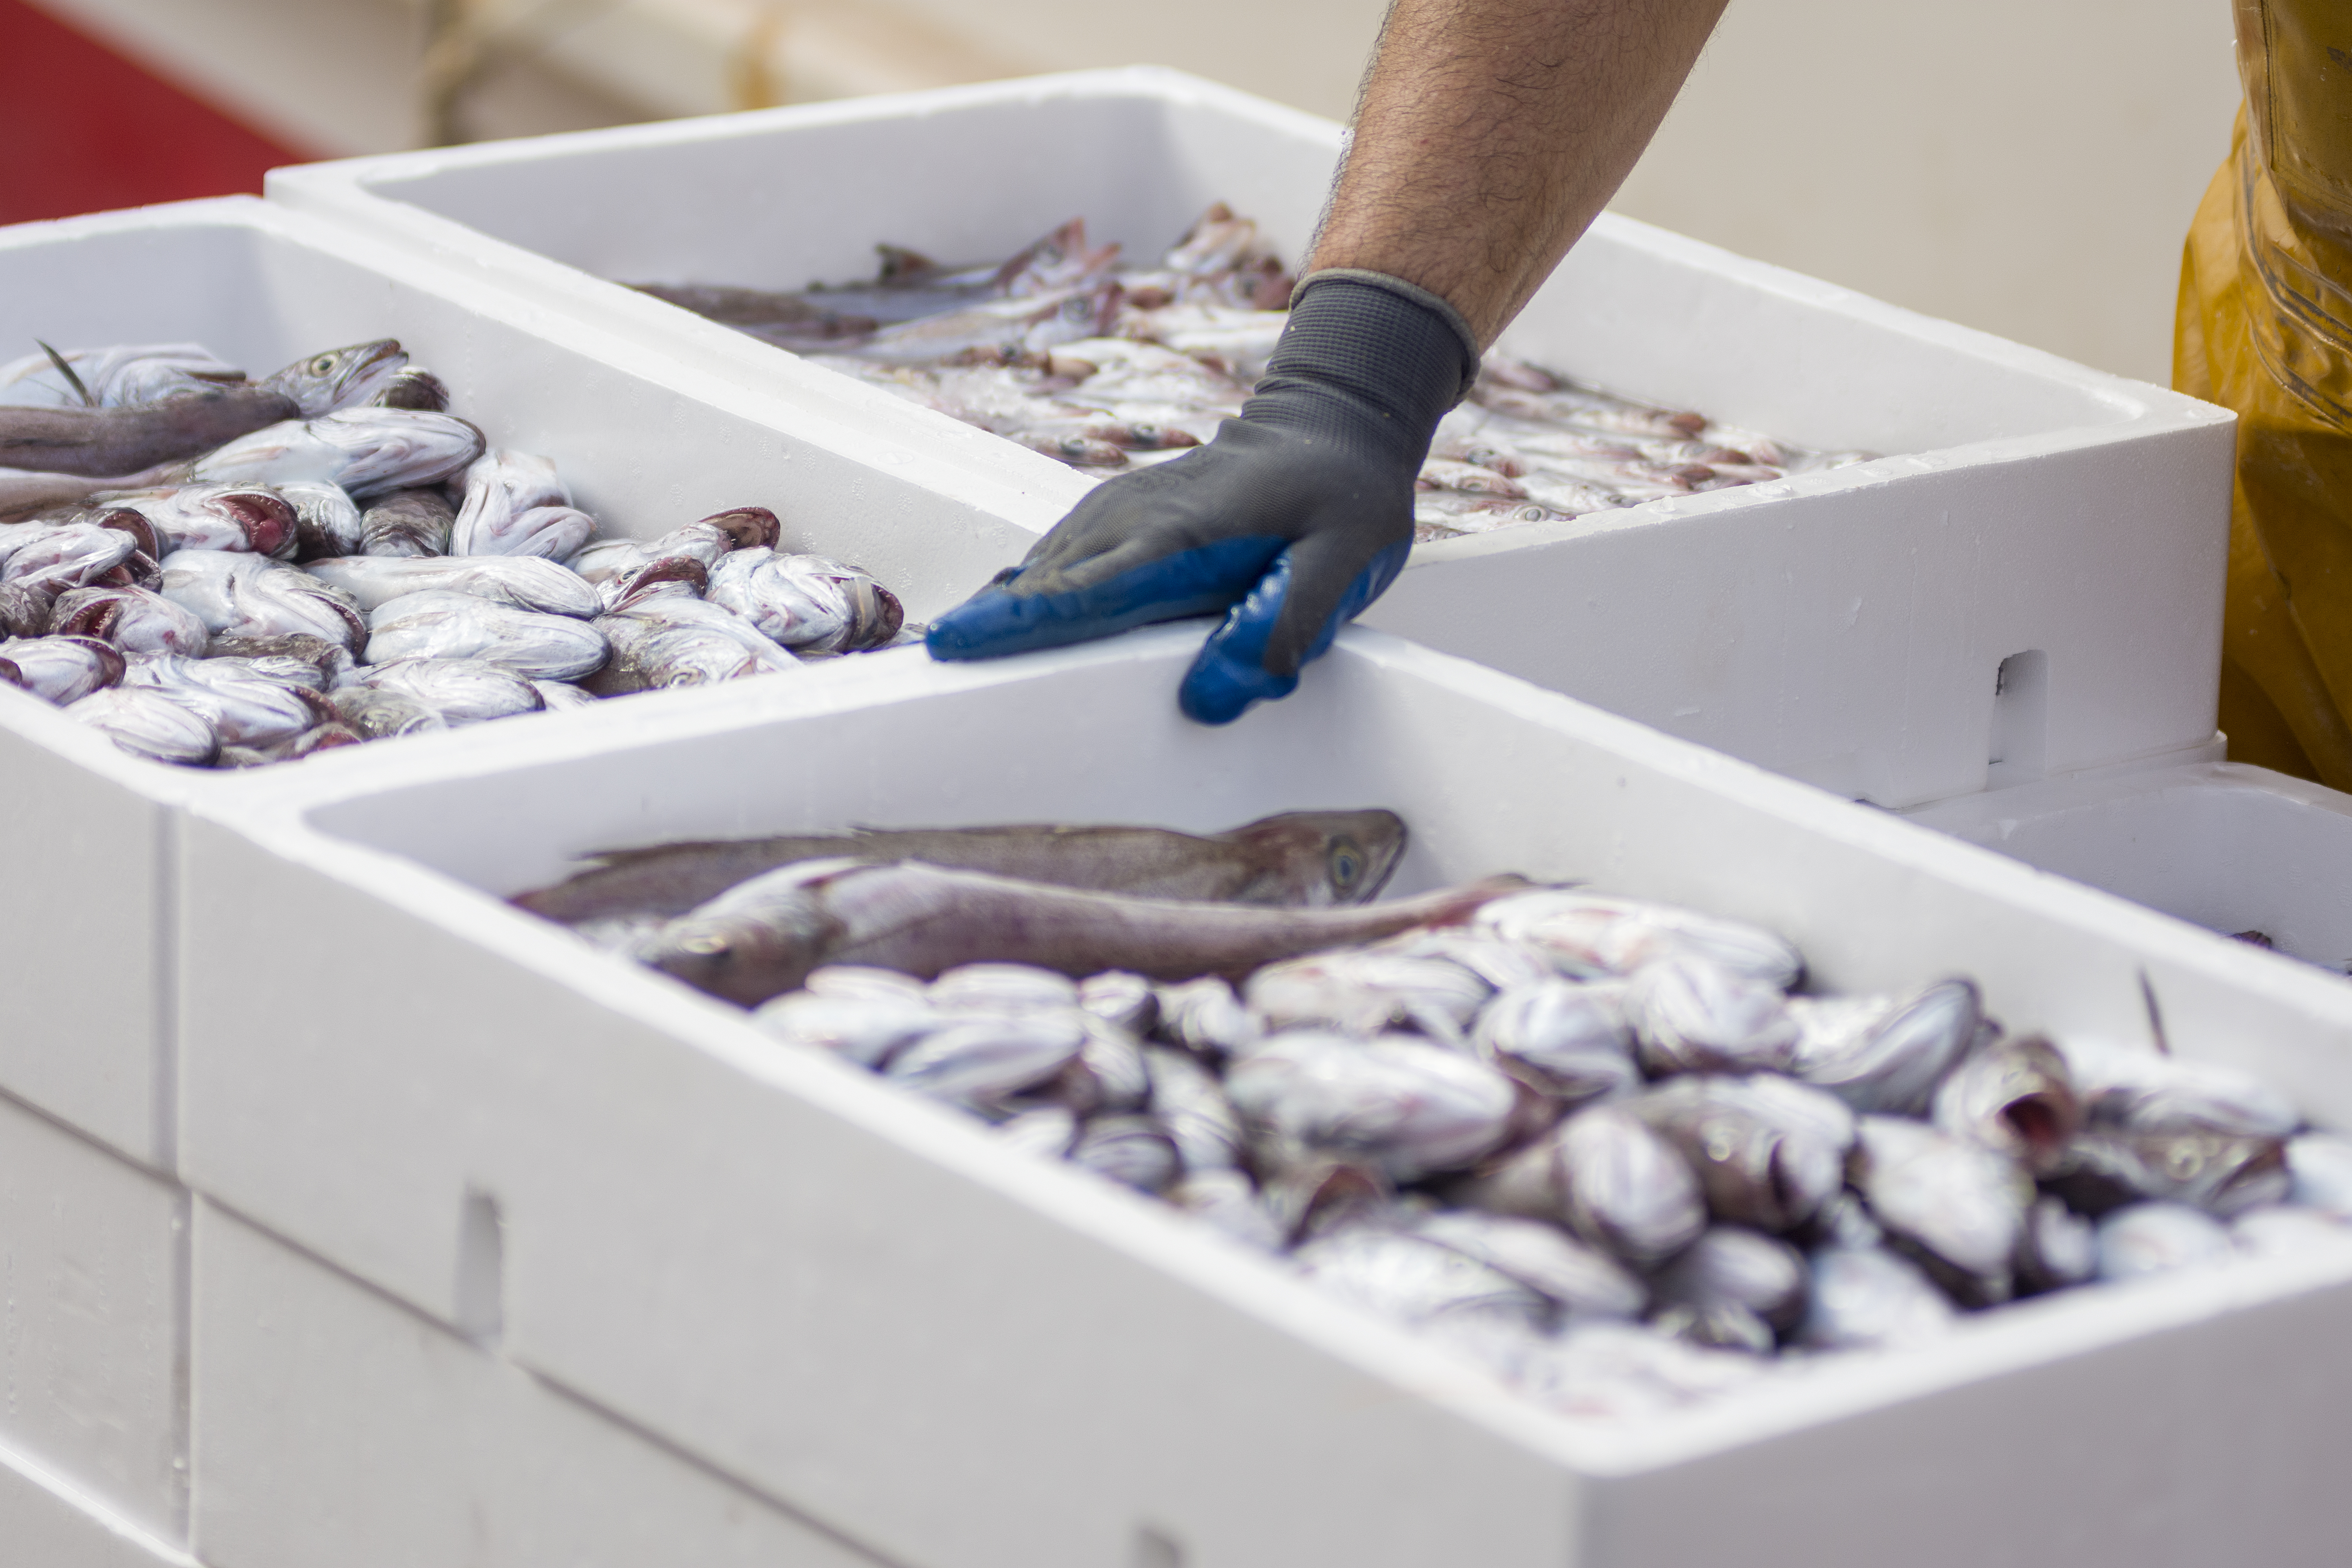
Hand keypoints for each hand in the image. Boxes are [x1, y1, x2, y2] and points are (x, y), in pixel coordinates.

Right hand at [925, 272, 1477, 723]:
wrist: (1338, 418)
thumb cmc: (1344, 498)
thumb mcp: (1343, 566)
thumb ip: (1281, 631)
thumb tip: (1208, 700)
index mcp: (1180, 541)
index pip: (1084, 593)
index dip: (1018, 626)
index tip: (956, 648)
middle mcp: (1135, 522)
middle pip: (1044, 585)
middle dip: (986, 627)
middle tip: (931, 673)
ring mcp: (1123, 512)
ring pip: (1043, 569)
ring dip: (997, 610)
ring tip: (949, 654)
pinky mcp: (1122, 514)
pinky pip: (1060, 558)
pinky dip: (1026, 589)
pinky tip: (1001, 615)